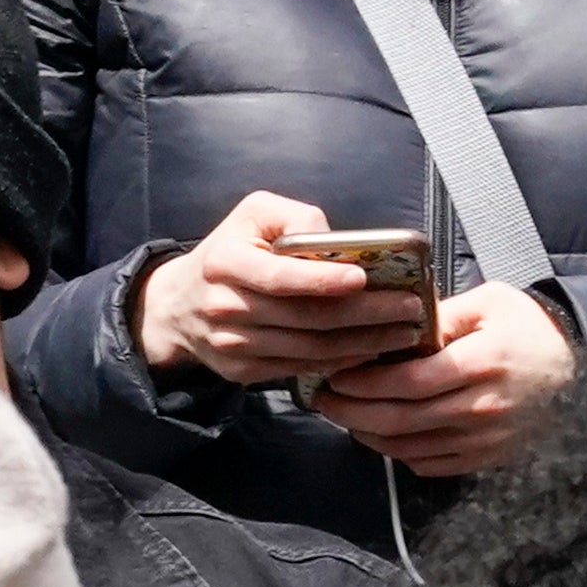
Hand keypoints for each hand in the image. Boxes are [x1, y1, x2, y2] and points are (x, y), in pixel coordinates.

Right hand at [134, 191, 393, 388]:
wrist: (177, 305)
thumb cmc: (230, 250)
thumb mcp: (254, 215)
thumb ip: (297, 219)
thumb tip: (339, 242)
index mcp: (225, 263)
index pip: (281, 277)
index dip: (324, 280)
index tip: (364, 279)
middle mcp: (226, 308)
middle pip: (306, 318)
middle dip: (366, 315)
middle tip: (409, 309)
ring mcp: (233, 346)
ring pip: (310, 350)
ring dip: (364, 343)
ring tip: (404, 331)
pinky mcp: (243, 372)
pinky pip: (301, 369)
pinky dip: (341, 362)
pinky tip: (372, 349)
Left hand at [312, 281, 579, 473]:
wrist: (580, 373)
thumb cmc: (532, 330)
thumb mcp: (492, 302)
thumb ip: (442, 313)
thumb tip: (394, 323)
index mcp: (479, 363)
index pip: (405, 382)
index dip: (362, 383)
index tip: (335, 374)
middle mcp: (480, 407)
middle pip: (398, 420)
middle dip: (351, 412)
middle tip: (325, 399)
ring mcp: (484, 440)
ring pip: (408, 448)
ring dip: (368, 435)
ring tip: (346, 416)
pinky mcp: (487, 459)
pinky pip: (430, 464)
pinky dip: (399, 453)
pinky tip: (384, 435)